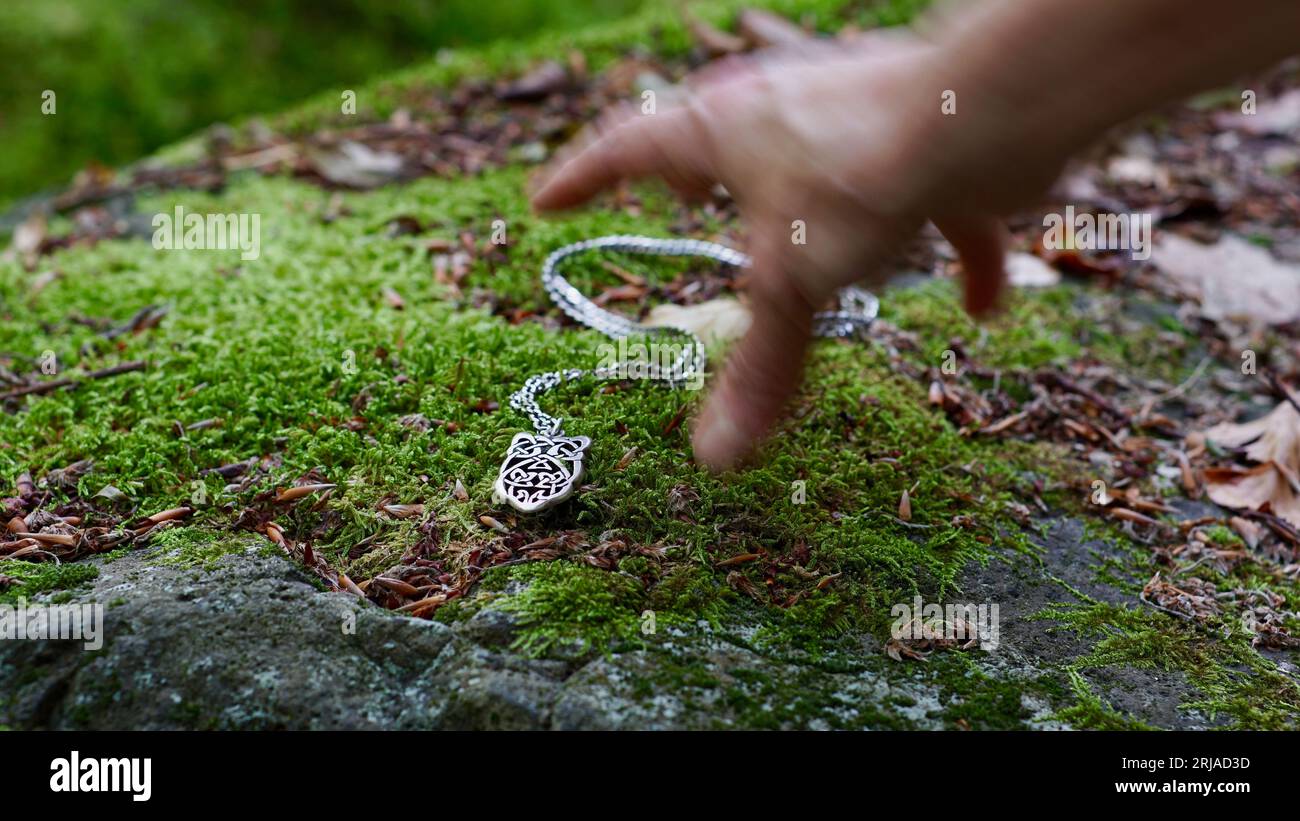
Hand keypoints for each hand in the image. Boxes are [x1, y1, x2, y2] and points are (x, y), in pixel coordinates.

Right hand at [531, 34, 1039, 470]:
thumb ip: (757, 369)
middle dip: (692, 175)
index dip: (580, 179)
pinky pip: (934, 207)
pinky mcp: (930, 145)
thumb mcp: (791, 285)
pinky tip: (980, 309)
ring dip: (820, 215)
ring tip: (809, 252)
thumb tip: (712, 458)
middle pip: (717, 139)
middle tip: (669, 196)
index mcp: (722, 128)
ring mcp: (858, 118)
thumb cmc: (861, 175)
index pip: (624, 149)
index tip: (547, 202)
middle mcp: (782, 111)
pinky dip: (954, 254)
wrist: (987, 111)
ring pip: (824, 168)